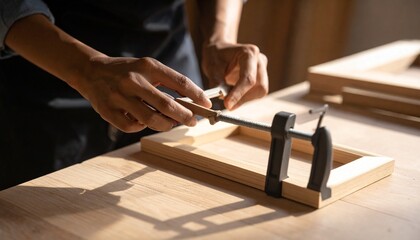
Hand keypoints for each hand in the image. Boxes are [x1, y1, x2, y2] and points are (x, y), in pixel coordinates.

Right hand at [77, 56, 211, 132]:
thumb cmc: (126, 71)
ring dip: (165, 125)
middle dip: (184, 116)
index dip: (196, 95)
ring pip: (151, 119)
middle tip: (192, 121)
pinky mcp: (108, 111)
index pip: (179, 82)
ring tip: (171, 123)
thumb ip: (166, 83)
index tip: (206, 104)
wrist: (91, 71)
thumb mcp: (147, 68)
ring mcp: (119, 96)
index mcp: (147, 66)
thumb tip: (189, 103)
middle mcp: (133, 80)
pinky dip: (142, 127)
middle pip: (167, 104)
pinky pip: (132, 127)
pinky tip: (143, 121)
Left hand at [201, 42, 268, 109]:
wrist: (220, 51)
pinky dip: (245, 98)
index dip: (239, 94)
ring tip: (229, 96)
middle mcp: (259, 60)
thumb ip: (216, 81)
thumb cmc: (215, 56)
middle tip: (227, 104)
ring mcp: (262, 69)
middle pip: (258, 86)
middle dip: (243, 98)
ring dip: (244, 99)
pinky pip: (257, 93)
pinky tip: (234, 94)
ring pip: (260, 91)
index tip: (228, 105)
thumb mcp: (211, 67)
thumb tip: (222, 97)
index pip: (248, 78)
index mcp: (249, 53)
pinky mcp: (262, 78)